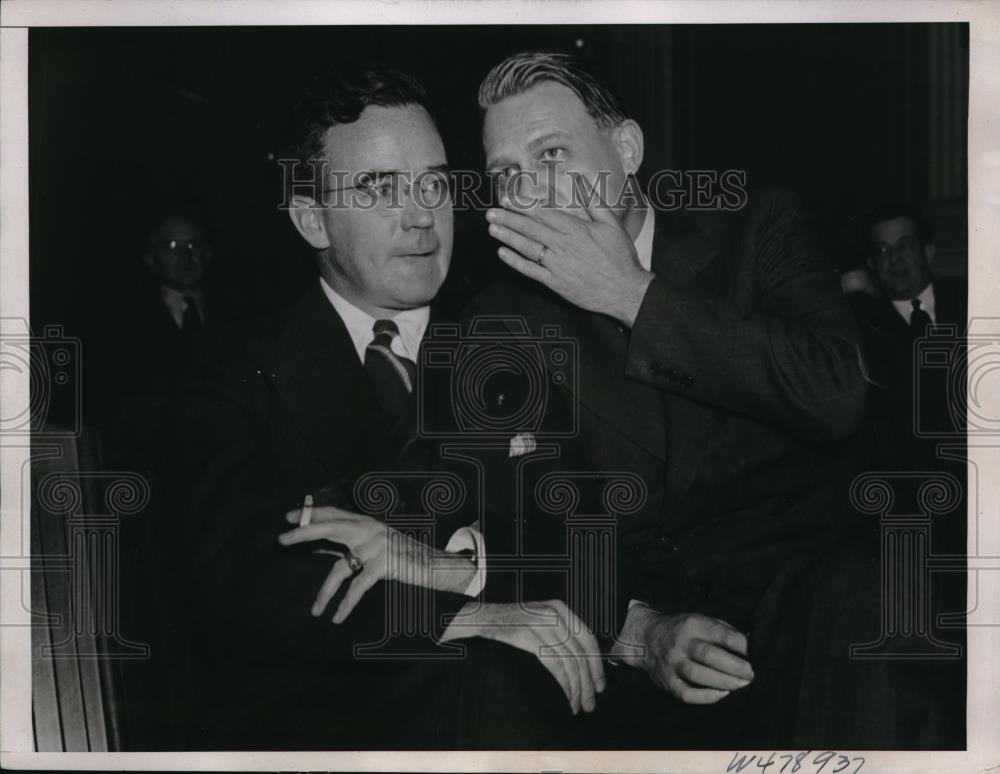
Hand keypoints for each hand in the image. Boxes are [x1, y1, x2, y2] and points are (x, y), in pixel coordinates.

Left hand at [278, 506, 475, 622]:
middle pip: (331, 527)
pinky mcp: (386, 564)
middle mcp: (371, 530)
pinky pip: (358, 586)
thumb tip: (321, 548)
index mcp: (368, 523)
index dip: (311, 514)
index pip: (334, 513)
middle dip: (304, 533)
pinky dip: (346, 603)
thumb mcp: (377, 547)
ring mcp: (378, 546)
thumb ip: (353, 546)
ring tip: (315, 610)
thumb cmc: (407, 559)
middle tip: (281, 539)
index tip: (289, 516)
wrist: (440, 567)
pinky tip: (337, 616)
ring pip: (339, 568)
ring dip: (324, 592)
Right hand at [441, 599, 605, 714]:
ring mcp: (540, 623)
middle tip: (590, 704)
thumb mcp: (540, 619)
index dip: (596, 665)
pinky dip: (562, 683)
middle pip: (580, 653)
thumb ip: (560, 633)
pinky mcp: (526, 635)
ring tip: (576, 705)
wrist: (480, 618)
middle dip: (587, 683)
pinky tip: (564, 696)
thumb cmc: (511, 624)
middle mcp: (553, 613)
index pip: (588, 639)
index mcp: (560, 609)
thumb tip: (583, 666)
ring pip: (568, 661)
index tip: (599, 685)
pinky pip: (553, 663)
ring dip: (576, 688)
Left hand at [485, 194, 653, 325]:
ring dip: (507, 237)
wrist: (624, 290)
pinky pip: (530, 271)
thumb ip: (593, 201)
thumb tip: (580, 179)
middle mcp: (563, 246)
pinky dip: (515, 262)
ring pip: (527, 248)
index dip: (522, 205)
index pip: (542, 213)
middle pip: (529, 229)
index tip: (507, 199)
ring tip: (492, 228)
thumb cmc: (620, 257)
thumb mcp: (612, 224)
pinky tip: (503, 254)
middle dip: (508, 219)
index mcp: (576, 229)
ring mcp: (557, 265)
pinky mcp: (555, 283)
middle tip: (490, 213)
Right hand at [612, 605, 753, 703]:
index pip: (722, 634)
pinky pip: (687, 694)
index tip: (755, 655)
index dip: (742, 646)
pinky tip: (721, 693)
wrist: (646, 637)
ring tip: (741, 684)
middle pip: (710, 656)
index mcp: (693, 624)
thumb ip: (723, 629)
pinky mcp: (667, 682)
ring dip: (724, 682)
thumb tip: (749, 646)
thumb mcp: (700, 619)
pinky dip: (707, 696)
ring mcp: (672, 663)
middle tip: (751, 674)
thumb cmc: (681, 630)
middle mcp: (681, 643)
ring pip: (698, 675)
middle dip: (736, 667)